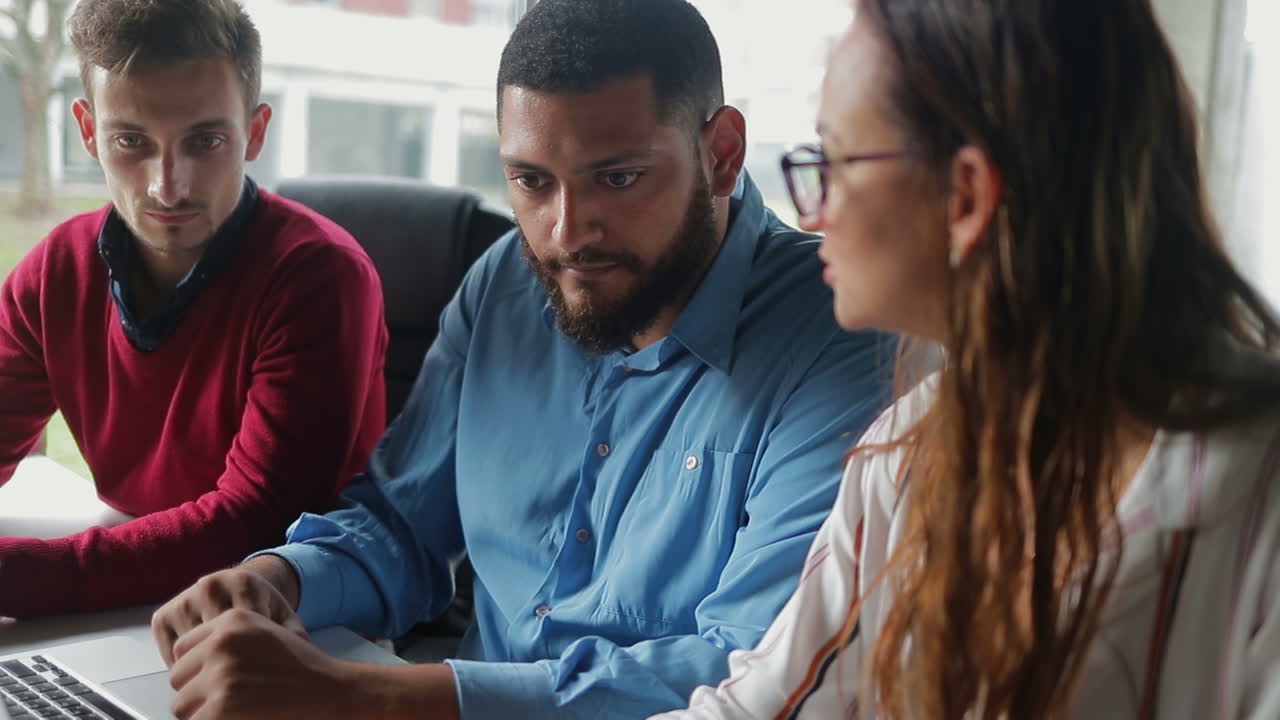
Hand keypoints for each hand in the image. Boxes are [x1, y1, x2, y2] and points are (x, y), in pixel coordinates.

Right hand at [152, 555, 303, 665]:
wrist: (239, 587)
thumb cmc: (262, 607)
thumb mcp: (283, 617)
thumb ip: (292, 635)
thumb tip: (298, 654)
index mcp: (244, 584)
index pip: (244, 631)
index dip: (251, 658)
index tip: (258, 671)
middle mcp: (211, 586)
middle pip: (215, 641)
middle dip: (227, 663)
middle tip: (238, 677)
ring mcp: (184, 599)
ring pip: (191, 651)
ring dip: (204, 666)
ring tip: (221, 670)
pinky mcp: (163, 616)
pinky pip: (171, 654)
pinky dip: (185, 667)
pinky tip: (203, 665)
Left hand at [168, 608, 357, 719]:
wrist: (330, 692)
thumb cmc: (300, 670)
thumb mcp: (263, 635)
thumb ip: (225, 641)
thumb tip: (184, 667)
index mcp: (231, 619)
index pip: (182, 649)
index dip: (197, 670)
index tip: (218, 681)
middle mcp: (222, 641)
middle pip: (178, 677)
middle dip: (197, 693)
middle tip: (231, 700)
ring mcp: (220, 673)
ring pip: (181, 704)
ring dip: (202, 713)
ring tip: (236, 711)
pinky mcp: (221, 705)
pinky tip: (239, 718)